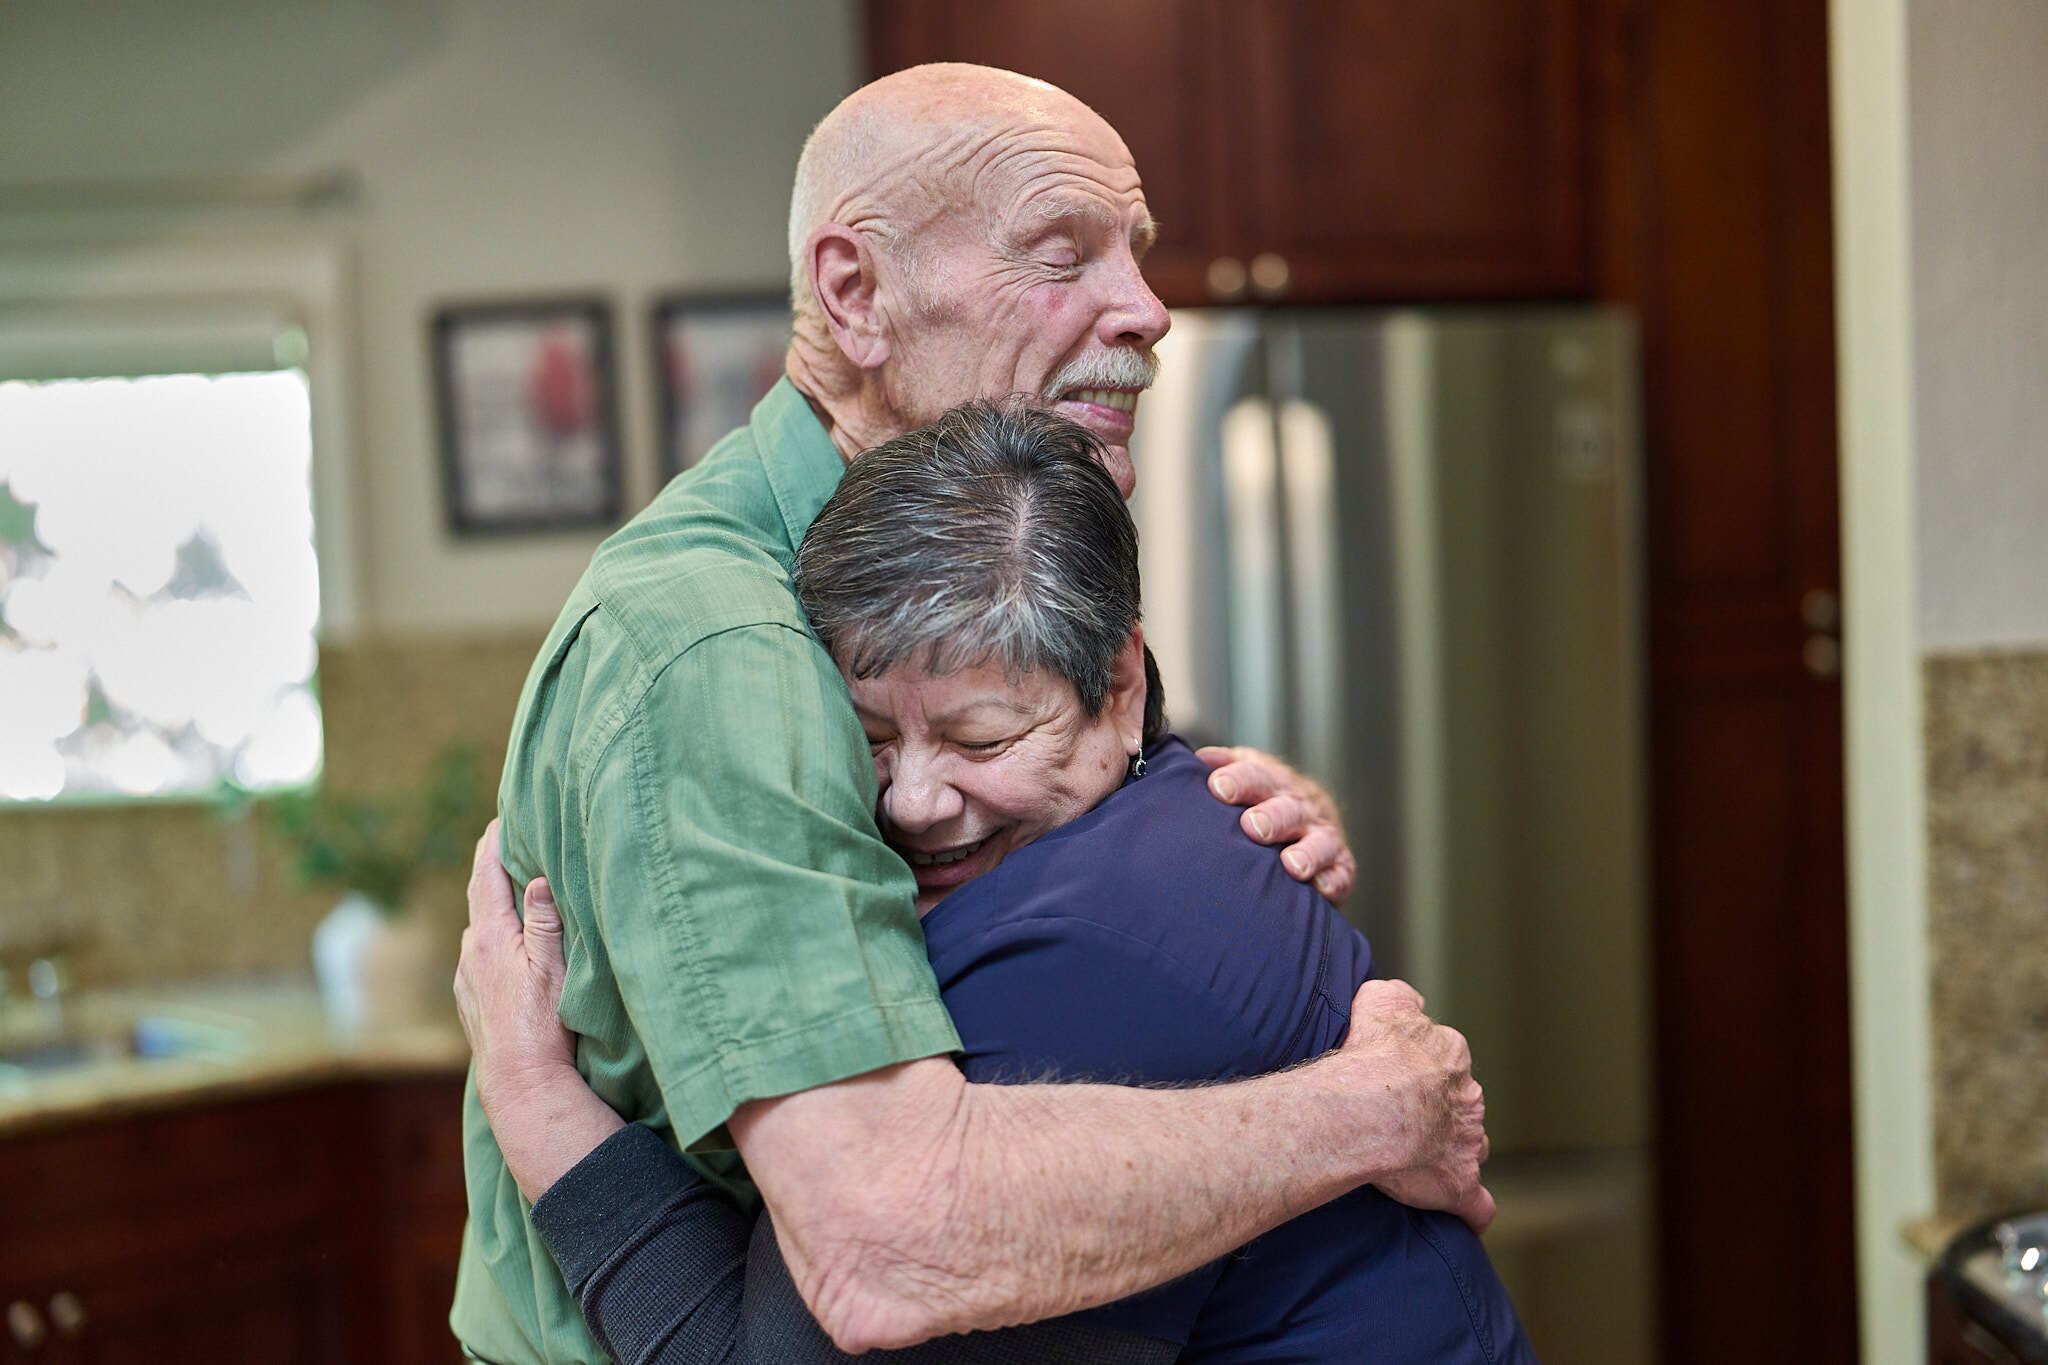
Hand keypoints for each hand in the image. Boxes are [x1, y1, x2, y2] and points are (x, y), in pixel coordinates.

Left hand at [455, 822, 574, 1132]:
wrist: (521, 1081)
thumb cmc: (544, 1023)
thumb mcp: (553, 966)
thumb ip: (545, 920)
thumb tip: (536, 876)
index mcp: (490, 937)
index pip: (487, 877)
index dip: (493, 845)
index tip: (500, 818)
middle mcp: (471, 952)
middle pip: (479, 897)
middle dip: (490, 868)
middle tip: (502, 840)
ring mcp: (466, 978)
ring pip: (479, 928)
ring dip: (492, 905)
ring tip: (509, 889)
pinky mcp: (470, 999)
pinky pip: (478, 954)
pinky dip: (491, 936)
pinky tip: (505, 944)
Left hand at [1196, 745, 1356, 903]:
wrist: (1317, 816)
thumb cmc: (1266, 799)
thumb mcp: (1248, 775)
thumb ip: (1224, 766)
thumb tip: (1198, 759)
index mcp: (1272, 784)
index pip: (1255, 777)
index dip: (1239, 780)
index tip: (1219, 787)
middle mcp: (1299, 808)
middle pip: (1287, 810)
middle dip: (1271, 818)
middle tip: (1253, 826)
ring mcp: (1322, 837)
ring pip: (1319, 842)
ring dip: (1307, 853)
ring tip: (1292, 864)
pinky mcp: (1340, 866)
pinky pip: (1341, 873)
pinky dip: (1334, 880)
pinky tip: (1322, 888)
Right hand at [1335, 979, 1493, 1233]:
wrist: (1370, 1107)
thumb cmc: (1369, 1055)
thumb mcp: (1380, 1000)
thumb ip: (1400, 997)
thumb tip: (1413, 1001)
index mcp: (1450, 1056)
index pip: (1447, 1062)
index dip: (1423, 1073)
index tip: (1399, 1081)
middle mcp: (1467, 1097)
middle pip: (1463, 1105)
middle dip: (1442, 1112)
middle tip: (1404, 1120)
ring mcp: (1467, 1142)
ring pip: (1471, 1147)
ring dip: (1455, 1153)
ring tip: (1423, 1163)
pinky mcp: (1459, 1183)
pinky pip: (1476, 1203)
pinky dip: (1473, 1210)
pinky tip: (1466, 1215)